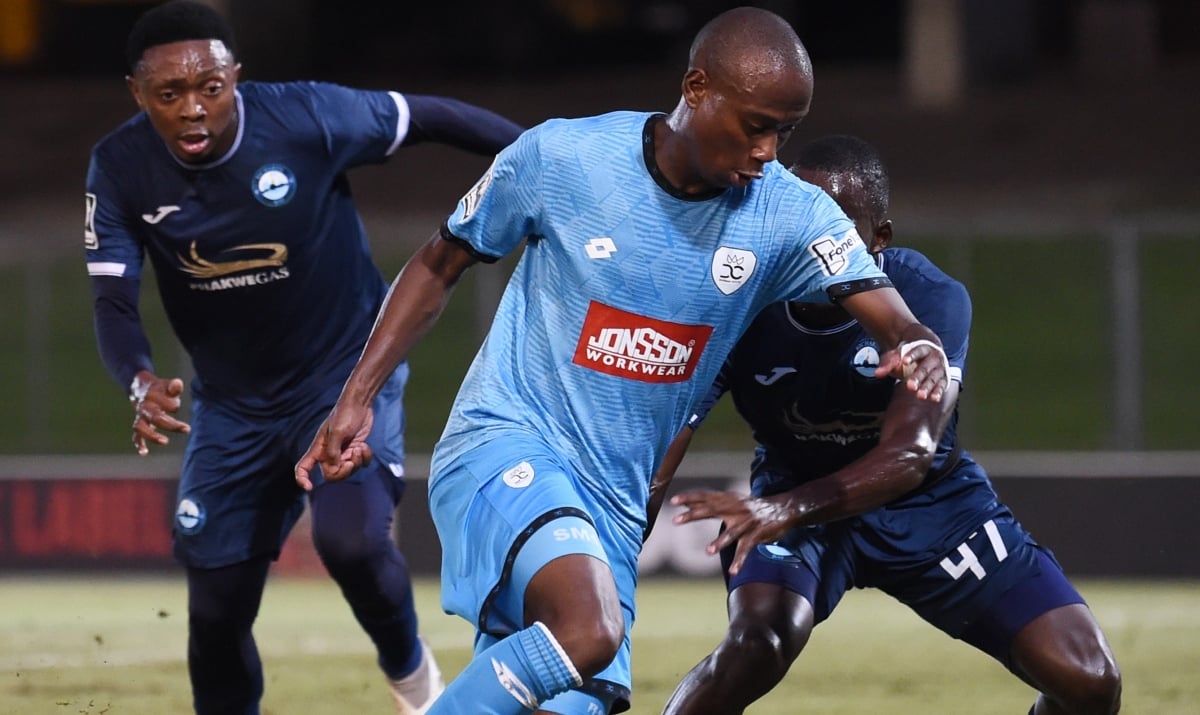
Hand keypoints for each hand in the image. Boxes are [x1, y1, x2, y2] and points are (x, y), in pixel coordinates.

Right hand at [129, 371, 189, 455]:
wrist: (141, 389)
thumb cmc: (160, 389)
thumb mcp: (167, 385)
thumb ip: (173, 386)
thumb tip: (178, 385)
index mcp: (151, 396)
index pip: (161, 402)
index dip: (170, 405)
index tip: (176, 407)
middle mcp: (144, 408)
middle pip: (155, 417)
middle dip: (171, 424)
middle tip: (187, 429)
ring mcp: (140, 417)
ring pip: (141, 428)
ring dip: (152, 436)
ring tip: (165, 441)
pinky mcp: (140, 425)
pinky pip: (136, 436)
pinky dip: (139, 444)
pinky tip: (144, 453)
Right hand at [294, 402, 374, 490]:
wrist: (360, 404)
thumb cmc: (345, 414)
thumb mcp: (337, 431)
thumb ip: (333, 451)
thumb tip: (334, 466)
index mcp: (318, 449)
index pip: (303, 467)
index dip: (302, 479)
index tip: (309, 487)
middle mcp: (329, 454)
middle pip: (331, 475)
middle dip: (344, 471)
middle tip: (351, 460)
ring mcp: (343, 453)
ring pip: (348, 471)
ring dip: (356, 462)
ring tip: (359, 448)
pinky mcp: (355, 451)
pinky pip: (360, 464)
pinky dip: (365, 458)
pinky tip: (364, 446)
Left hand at [670, 489, 795, 574]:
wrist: (782, 508)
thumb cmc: (752, 507)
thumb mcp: (732, 501)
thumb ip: (712, 504)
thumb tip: (687, 504)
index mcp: (728, 500)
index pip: (705, 496)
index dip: (689, 498)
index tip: (673, 501)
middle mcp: (735, 508)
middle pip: (711, 510)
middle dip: (693, 515)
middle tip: (676, 520)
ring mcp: (746, 522)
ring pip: (731, 533)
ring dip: (720, 542)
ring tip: (708, 551)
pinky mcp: (757, 534)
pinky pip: (746, 549)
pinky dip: (739, 561)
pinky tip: (733, 571)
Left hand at [876, 339, 947, 401]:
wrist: (927, 351)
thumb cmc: (909, 354)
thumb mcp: (898, 355)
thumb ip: (888, 363)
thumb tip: (877, 373)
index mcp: (924, 348)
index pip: (918, 351)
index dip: (912, 356)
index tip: (904, 361)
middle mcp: (934, 357)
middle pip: (925, 367)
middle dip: (918, 377)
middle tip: (910, 386)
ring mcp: (940, 368)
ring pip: (934, 377)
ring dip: (927, 387)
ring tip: (920, 396)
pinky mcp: (943, 378)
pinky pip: (942, 385)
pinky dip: (938, 391)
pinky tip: (933, 398)